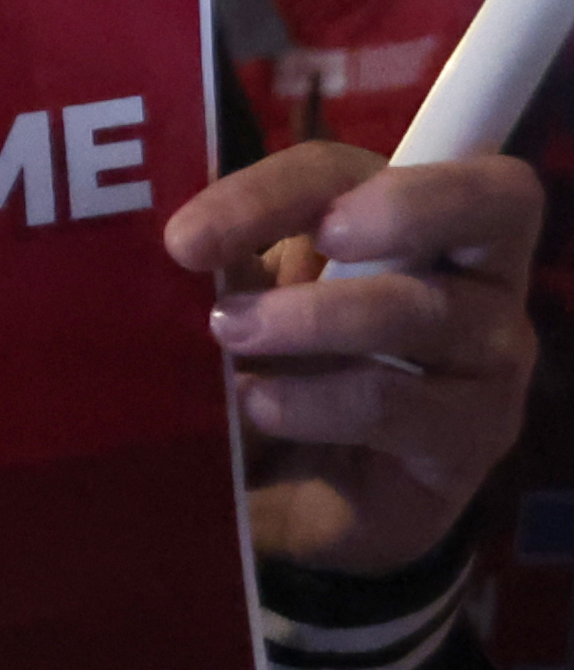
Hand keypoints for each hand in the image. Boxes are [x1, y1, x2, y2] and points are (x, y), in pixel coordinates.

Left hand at [169, 141, 546, 573]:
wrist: (295, 499)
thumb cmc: (277, 374)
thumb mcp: (244, 307)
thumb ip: (226, 260)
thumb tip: (176, 221)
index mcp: (403, 220)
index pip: (352, 169)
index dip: (277, 189)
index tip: (187, 241)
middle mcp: (473, 276)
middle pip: (493, 198)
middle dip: (395, 208)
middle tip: (308, 246)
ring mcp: (488, 356)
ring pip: (426, 309)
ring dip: (317, 318)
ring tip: (234, 337)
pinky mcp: (472, 436)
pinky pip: (404, 404)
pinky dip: (321, 402)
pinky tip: (264, 407)